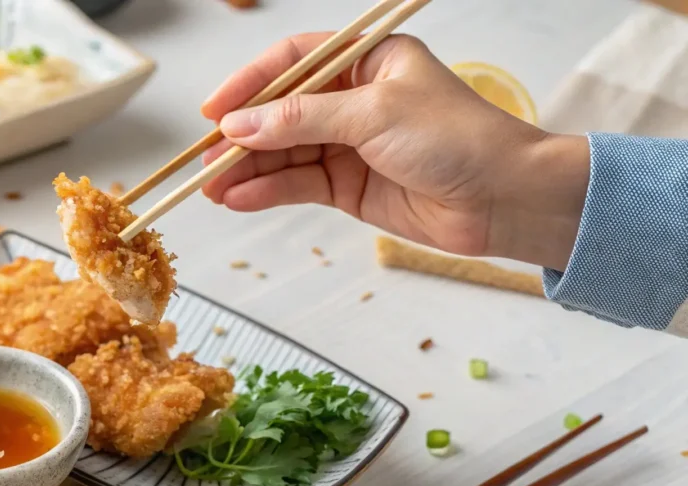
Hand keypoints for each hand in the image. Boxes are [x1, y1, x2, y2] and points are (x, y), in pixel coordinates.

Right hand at [200, 33, 589, 270]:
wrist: (505, 199)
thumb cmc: (457, 138)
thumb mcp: (374, 114)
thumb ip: (302, 120)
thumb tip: (239, 125)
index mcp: (366, 62)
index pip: (293, 63)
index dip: (249, 85)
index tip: (214, 112)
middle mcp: (354, 100)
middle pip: (281, 113)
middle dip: (242, 137)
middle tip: (205, 161)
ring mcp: (350, 145)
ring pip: (285, 153)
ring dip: (248, 170)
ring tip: (212, 189)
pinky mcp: (350, 187)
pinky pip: (299, 184)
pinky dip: (268, 191)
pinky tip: (240, 199)